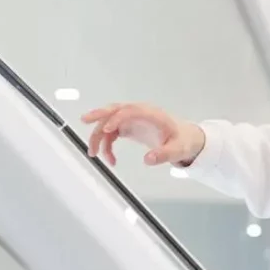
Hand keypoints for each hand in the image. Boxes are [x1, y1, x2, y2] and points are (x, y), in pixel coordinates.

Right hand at [80, 102, 204, 166]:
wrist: (185, 138)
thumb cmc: (182, 140)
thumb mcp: (178, 150)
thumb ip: (164, 155)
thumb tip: (148, 159)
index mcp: (151, 114)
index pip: (131, 111)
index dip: (117, 118)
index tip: (107, 130)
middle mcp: (139, 114)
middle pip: (115, 110)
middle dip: (99, 114)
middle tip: (84, 120)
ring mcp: (132, 120)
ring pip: (109, 123)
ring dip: (99, 136)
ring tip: (93, 154)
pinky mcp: (129, 127)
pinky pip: (112, 133)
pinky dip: (107, 145)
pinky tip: (109, 159)